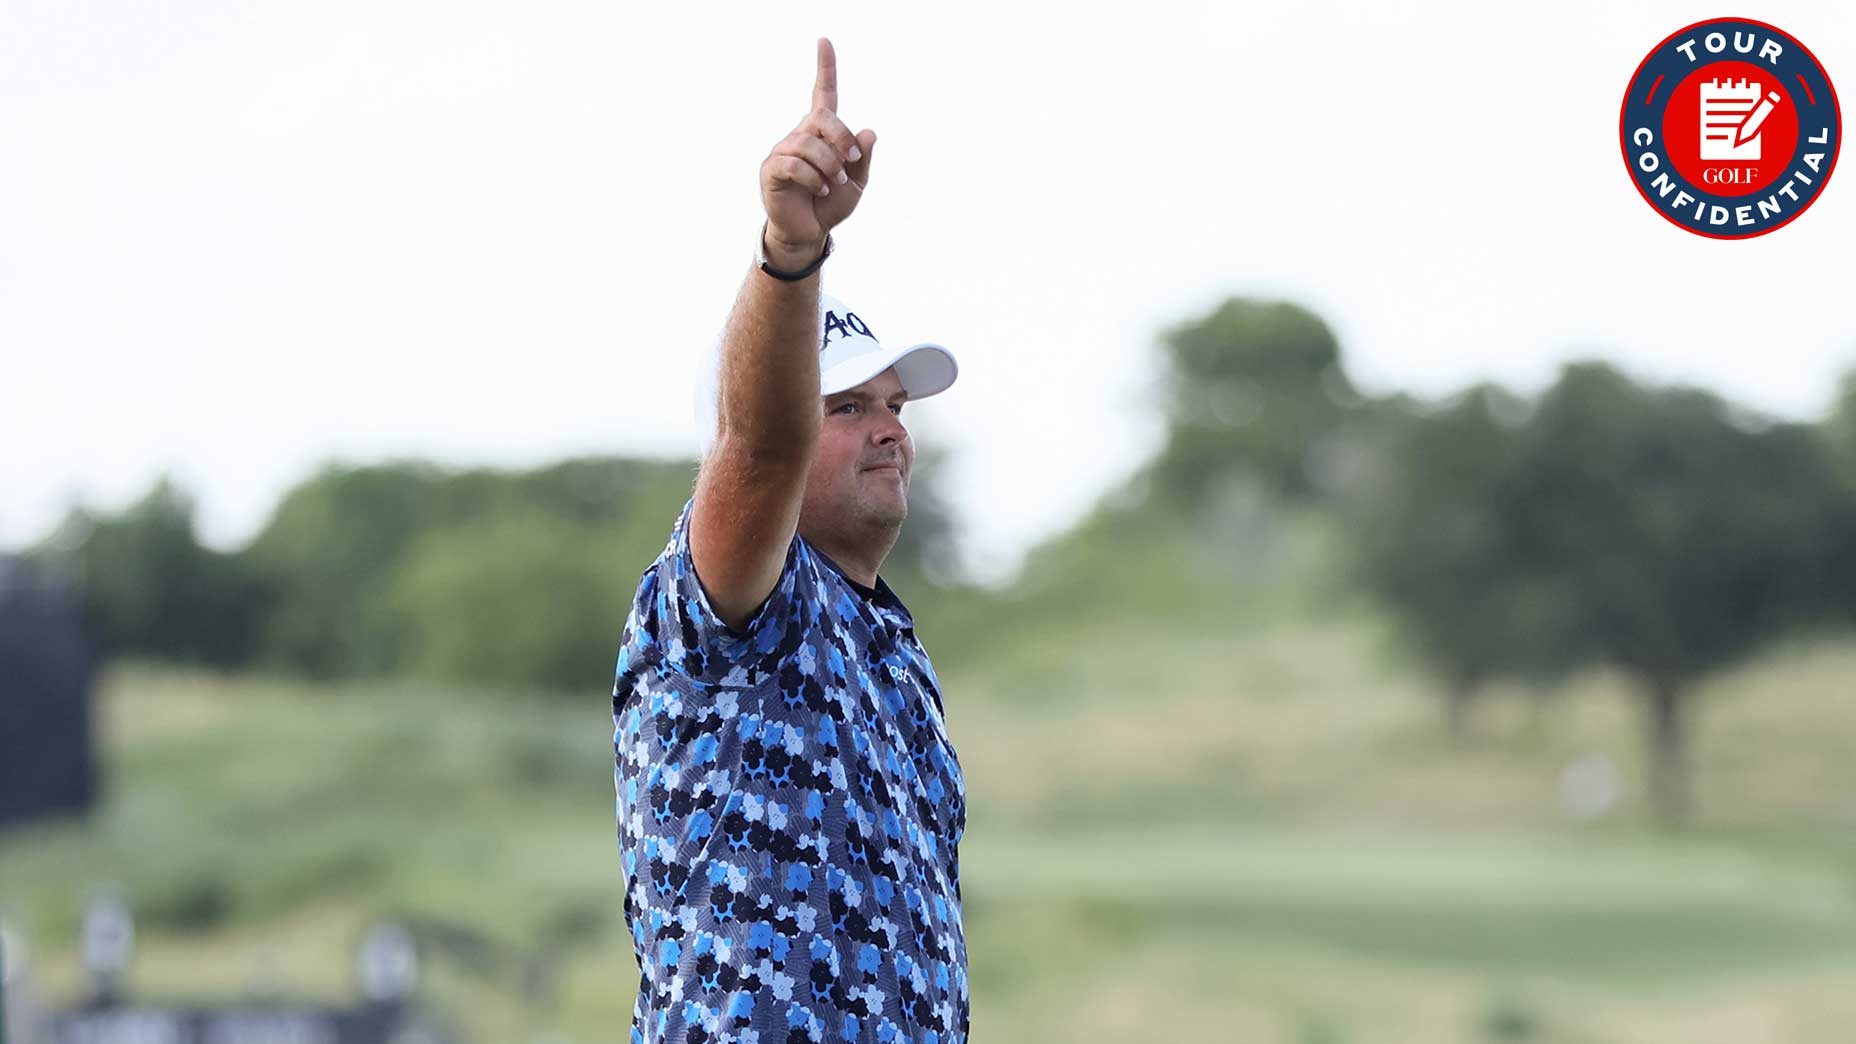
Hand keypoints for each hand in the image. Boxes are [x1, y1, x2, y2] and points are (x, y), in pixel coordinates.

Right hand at [759, 37, 876, 266]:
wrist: (810, 231)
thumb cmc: (831, 203)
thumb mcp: (857, 183)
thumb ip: (863, 159)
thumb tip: (868, 131)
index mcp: (822, 133)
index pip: (823, 93)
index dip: (825, 68)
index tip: (824, 41)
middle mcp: (800, 135)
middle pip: (822, 117)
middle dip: (842, 138)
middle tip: (851, 161)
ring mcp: (783, 151)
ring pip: (808, 143)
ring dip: (829, 166)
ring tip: (834, 184)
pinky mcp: (772, 170)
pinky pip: (794, 163)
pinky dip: (813, 178)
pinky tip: (820, 190)